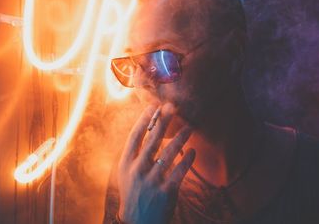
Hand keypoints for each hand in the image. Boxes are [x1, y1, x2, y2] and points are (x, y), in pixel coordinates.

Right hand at [117, 103, 195, 223]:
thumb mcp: (126, 174)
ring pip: (169, 152)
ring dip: (180, 137)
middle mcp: (138, 170)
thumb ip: (134, 156)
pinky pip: (180, 170)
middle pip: (152, 139)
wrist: (138, 223)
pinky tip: (192, 151)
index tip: (153, 107)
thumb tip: (147, 132)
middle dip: (163, 121)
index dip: (144, 120)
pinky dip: (187, 159)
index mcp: (126, 164)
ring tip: (189, 127)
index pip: (135, 137)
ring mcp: (152, 180)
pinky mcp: (166, 191)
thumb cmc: (134, 194)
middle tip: (173, 107)